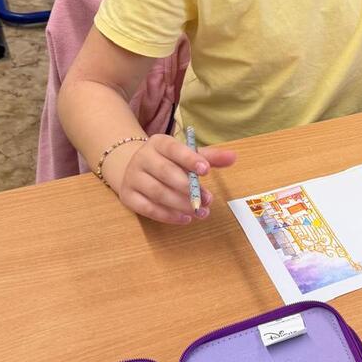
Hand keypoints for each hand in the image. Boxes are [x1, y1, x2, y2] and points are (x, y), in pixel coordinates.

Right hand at [104, 133, 236, 224]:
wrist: (134, 169)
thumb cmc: (168, 162)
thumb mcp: (187, 156)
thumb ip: (209, 158)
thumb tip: (233, 157)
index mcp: (158, 143)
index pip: (173, 149)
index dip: (189, 159)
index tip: (206, 171)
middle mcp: (142, 158)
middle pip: (165, 172)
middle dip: (189, 188)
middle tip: (208, 200)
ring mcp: (133, 177)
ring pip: (157, 192)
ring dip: (181, 204)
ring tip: (200, 212)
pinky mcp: (127, 196)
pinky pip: (147, 208)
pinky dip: (167, 215)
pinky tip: (184, 218)